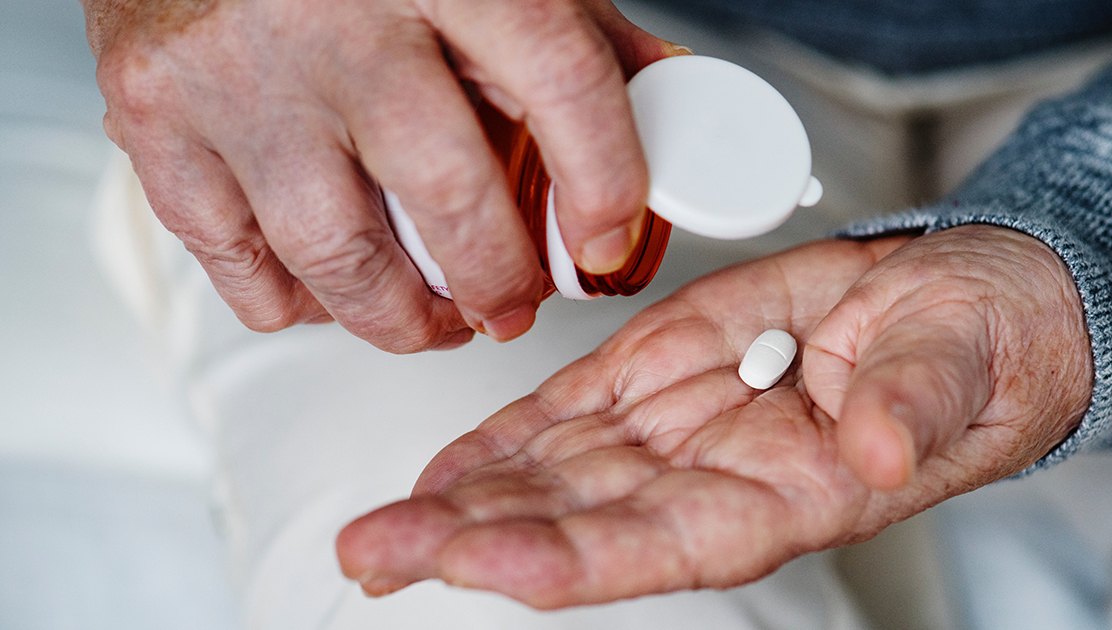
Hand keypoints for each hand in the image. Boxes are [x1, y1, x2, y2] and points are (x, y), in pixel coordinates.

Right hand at [84, 0, 679, 350]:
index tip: (606, 243)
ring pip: (335, 252)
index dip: (603, 182)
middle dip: (494, 280)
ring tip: (432, 318)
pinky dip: (297, 301)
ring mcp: (236, 72)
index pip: (560, 80)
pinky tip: (332, 287)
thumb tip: (661, 108)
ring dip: (399, 318)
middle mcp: (334, 14)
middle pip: (444, 191)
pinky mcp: (157, 116)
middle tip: (509, 305)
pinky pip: (238, 263)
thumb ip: (574, 32)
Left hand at [336, 226, 1091, 606]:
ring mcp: (676, 430)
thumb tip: (879, 446)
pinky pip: (566, 416)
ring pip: (553, 476)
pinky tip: (441, 471)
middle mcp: (713, 478)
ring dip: (462, 501)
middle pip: (577, 523)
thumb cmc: (971, 347)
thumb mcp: (961, 363)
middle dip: (475, 540)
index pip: (664, 546)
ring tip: (380, 525)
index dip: (573, 557)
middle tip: (380, 549)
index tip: (487, 561)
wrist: (951, 306)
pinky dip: (500, 441)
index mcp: (788, 494)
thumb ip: (913, 406)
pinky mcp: (657, 374)